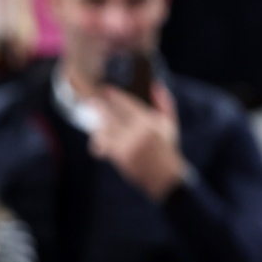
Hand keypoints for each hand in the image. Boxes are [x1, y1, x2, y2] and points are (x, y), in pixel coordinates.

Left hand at [88, 82, 186, 200]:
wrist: (164, 176)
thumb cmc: (166, 147)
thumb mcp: (169, 124)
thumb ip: (163, 103)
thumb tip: (155, 84)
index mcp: (149, 122)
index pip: (127, 104)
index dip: (114, 96)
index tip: (105, 90)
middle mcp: (137, 132)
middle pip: (111, 115)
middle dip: (99, 108)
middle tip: (92, 101)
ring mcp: (127, 145)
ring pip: (104, 130)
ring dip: (98, 126)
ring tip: (95, 120)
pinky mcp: (120, 157)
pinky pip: (103, 146)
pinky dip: (98, 143)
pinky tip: (97, 140)